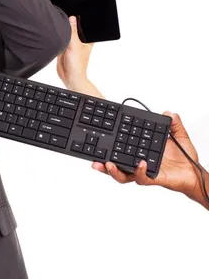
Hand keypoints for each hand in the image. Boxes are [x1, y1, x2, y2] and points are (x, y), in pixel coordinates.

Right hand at [56, 16, 102, 97]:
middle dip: (69, 26)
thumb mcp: (75, 45)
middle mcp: (80, 40)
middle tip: (64, 22)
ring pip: (66, 33)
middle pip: (74, 28)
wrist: (69, 77)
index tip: (73, 13)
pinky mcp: (63, 47)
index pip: (84, 25)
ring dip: (63, 33)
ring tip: (60, 31)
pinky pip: (60, 39)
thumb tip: (71, 18)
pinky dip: (57, 38)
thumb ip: (72, 32)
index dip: (79, 19)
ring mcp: (71, 44)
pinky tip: (54, 36)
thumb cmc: (77, 64)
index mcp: (87, 38)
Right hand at [92, 112, 208, 208]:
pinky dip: (139, 171)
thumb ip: (174, 125)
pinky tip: (140, 164)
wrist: (195, 174)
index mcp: (141, 153)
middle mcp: (139, 164)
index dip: (111, 147)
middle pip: (116, 166)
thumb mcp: (179, 137)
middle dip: (103, 165)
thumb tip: (169, 112)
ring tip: (108, 164)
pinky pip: (142, 178)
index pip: (122, 150)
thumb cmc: (185, 159)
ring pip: (123, 176)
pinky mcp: (153, 179)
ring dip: (114, 171)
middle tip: (95, 161)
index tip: (102, 140)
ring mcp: (144, 172)